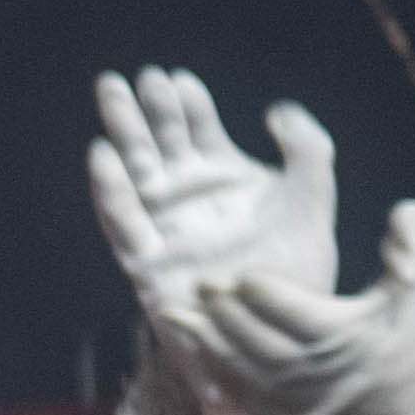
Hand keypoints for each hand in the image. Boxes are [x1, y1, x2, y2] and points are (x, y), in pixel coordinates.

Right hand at [84, 69, 338, 345]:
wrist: (281, 336)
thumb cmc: (298, 271)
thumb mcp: (312, 201)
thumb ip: (307, 149)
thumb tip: (275, 110)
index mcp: (223, 175)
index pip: (198, 127)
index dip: (188, 102)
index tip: (179, 79)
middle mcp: (187, 195)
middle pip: (159, 139)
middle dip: (146, 107)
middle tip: (136, 78)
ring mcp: (164, 225)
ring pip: (135, 170)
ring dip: (122, 132)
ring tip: (111, 94)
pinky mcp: (148, 261)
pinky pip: (123, 221)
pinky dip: (110, 188)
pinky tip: (101, 154)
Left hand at [193, 200, 414, 414]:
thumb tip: (402, 213)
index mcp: (343, 335)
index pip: (285, 310)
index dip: (259, 290)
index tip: (240, 273)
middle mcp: (313, 374)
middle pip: (251, 339)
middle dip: (223, 312)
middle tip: (199, 284)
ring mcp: (300, 404)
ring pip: (240, 371)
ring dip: (207, 342)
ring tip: (175, 315)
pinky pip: (245, 401)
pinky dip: (219, 377)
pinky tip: (198, 355)